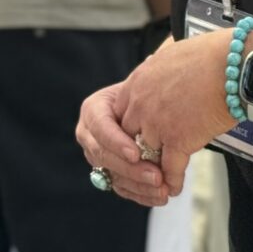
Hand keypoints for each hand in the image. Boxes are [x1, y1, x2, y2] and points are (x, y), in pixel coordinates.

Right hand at [75, 79, 172, 206]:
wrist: (153, 110)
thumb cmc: (150, 92)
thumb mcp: (146, 83)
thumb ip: (149, 76)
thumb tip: (157, 54)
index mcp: (93, 109)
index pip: (99, 126)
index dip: (115, 141)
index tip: (136, 153)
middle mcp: (89, 134)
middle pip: (104, 155)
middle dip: (130, 168)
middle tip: (156, 175)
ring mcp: (98, 156)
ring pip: (112, 175)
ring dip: (137, 185)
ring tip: (163, 189)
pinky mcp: (109, 174)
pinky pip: (121, 187)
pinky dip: (140, 194)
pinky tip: (159, 196)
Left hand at [118, 31, 241, 195]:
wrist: (233, 65)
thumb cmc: (211, 55)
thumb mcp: (170, 54)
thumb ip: (156, 68)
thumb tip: (154, 65)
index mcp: (137, 82)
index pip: (120, 115)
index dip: (130, 131)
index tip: (138, 140)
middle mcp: (141, 104)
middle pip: (128, 139)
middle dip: (136, 154)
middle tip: (145, 165)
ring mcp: (157, 123)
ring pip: (147, 156)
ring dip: (153, 172)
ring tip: (159, 183)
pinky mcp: (178, 139)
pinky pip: (169, 169)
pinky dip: (172, 181)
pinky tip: (175, 188)